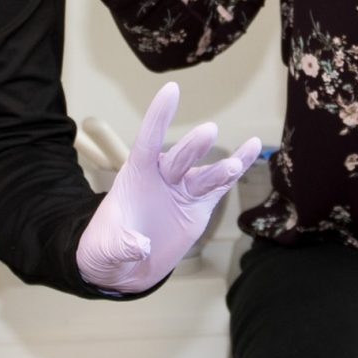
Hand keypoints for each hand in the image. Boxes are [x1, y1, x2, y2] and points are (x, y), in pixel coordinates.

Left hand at [76, 81, 262, 294]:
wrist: (125, 267)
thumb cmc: (108, 250)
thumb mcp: (105, 250)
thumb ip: (121, 245)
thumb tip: (141, 245)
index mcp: (136, 176)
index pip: (147, 142)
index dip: (158, 118)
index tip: (171, 90)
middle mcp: (162, 177)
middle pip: (180, 157)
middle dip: (193, 146)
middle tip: (208, 132)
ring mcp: (182, 190)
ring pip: (205, 174)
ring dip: (220, 168)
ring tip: (234, 165)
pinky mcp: (199, 206)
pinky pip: (221, 185)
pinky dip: (238, 167)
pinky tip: (253, 147)